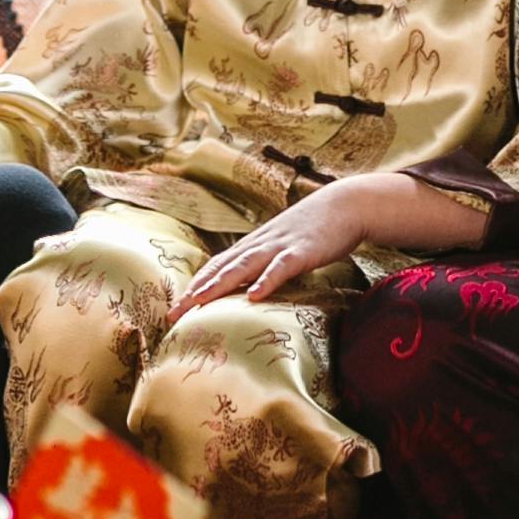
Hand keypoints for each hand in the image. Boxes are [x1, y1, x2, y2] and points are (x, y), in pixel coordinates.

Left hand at [169, 183, 375, 317]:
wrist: (345, 205)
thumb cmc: (314, 230)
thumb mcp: (283, 247)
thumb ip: (265, 264)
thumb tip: (250, 289)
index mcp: (253, 245)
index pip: (216, 266)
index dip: (195, 285)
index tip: (174, 307)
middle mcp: (259, 244)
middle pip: (221, 268)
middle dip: (196, 291)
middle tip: (173, 313)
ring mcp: (278, 246)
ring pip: (243, 266)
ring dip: (219, 284)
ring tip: (198, 302)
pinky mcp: (301, 251)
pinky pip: (281, 268)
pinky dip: (266, 281)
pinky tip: (254, 296)